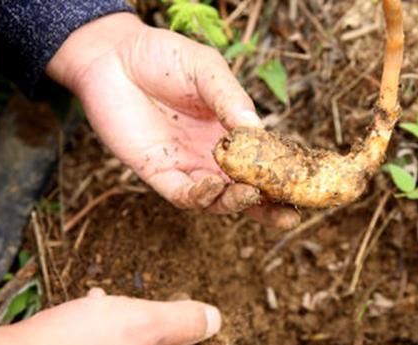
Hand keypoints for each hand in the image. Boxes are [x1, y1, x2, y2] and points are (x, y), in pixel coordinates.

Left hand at [47, 13, 299, 228]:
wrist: (112, 57)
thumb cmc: (163, 58)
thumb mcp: (206, 70)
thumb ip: (229, 97)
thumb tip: (257, 129)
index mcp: (231, 133)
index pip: (263, 162)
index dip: (283, 176)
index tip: (305, 184)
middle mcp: (213, 156)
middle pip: (246, 191)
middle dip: (268, 207)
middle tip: (290, 214)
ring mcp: (187, 167)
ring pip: (218, 200)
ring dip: (236, 203)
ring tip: (251, 194)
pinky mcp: (158, 172)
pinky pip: (183, 195)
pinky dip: (200, 196)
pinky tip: (211, 185)